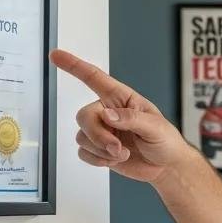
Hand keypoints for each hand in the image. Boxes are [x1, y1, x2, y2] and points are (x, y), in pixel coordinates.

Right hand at [51, 49, 194, 183]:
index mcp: (121, 98)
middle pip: (84, 117)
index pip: (94, 78)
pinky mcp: (98, 149)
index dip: (74, 66)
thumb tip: (107, 115)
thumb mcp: (155, 126)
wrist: (166, 166)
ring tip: (123, 154)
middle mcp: (107, 112)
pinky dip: (98, 160)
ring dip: (101, 150)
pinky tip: (115, 160)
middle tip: (118, 148)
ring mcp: (102, 131)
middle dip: (98, 135)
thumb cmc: (165, 141)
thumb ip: (131, 118)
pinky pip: (83, 152)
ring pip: (82, 136)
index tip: (55, 55)